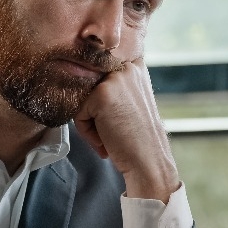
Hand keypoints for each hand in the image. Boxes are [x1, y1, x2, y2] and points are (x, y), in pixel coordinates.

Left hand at [75, 58, 178, 202]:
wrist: (149, 161)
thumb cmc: (138, 138)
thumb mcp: (132, 101)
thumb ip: (114, 87)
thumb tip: (79, 80)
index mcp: (136, 65)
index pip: (99, 75)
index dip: (103, 103)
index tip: (117, 119)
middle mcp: (128, 66)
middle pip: (90, 88)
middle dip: (96, 113)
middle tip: (114, 132)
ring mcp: (115, 79)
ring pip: (83, 100)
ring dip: (91, 123)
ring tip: (110, 137)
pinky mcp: (101, 94)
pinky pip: (79, 114)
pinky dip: (87, 132)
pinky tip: (107, 140)